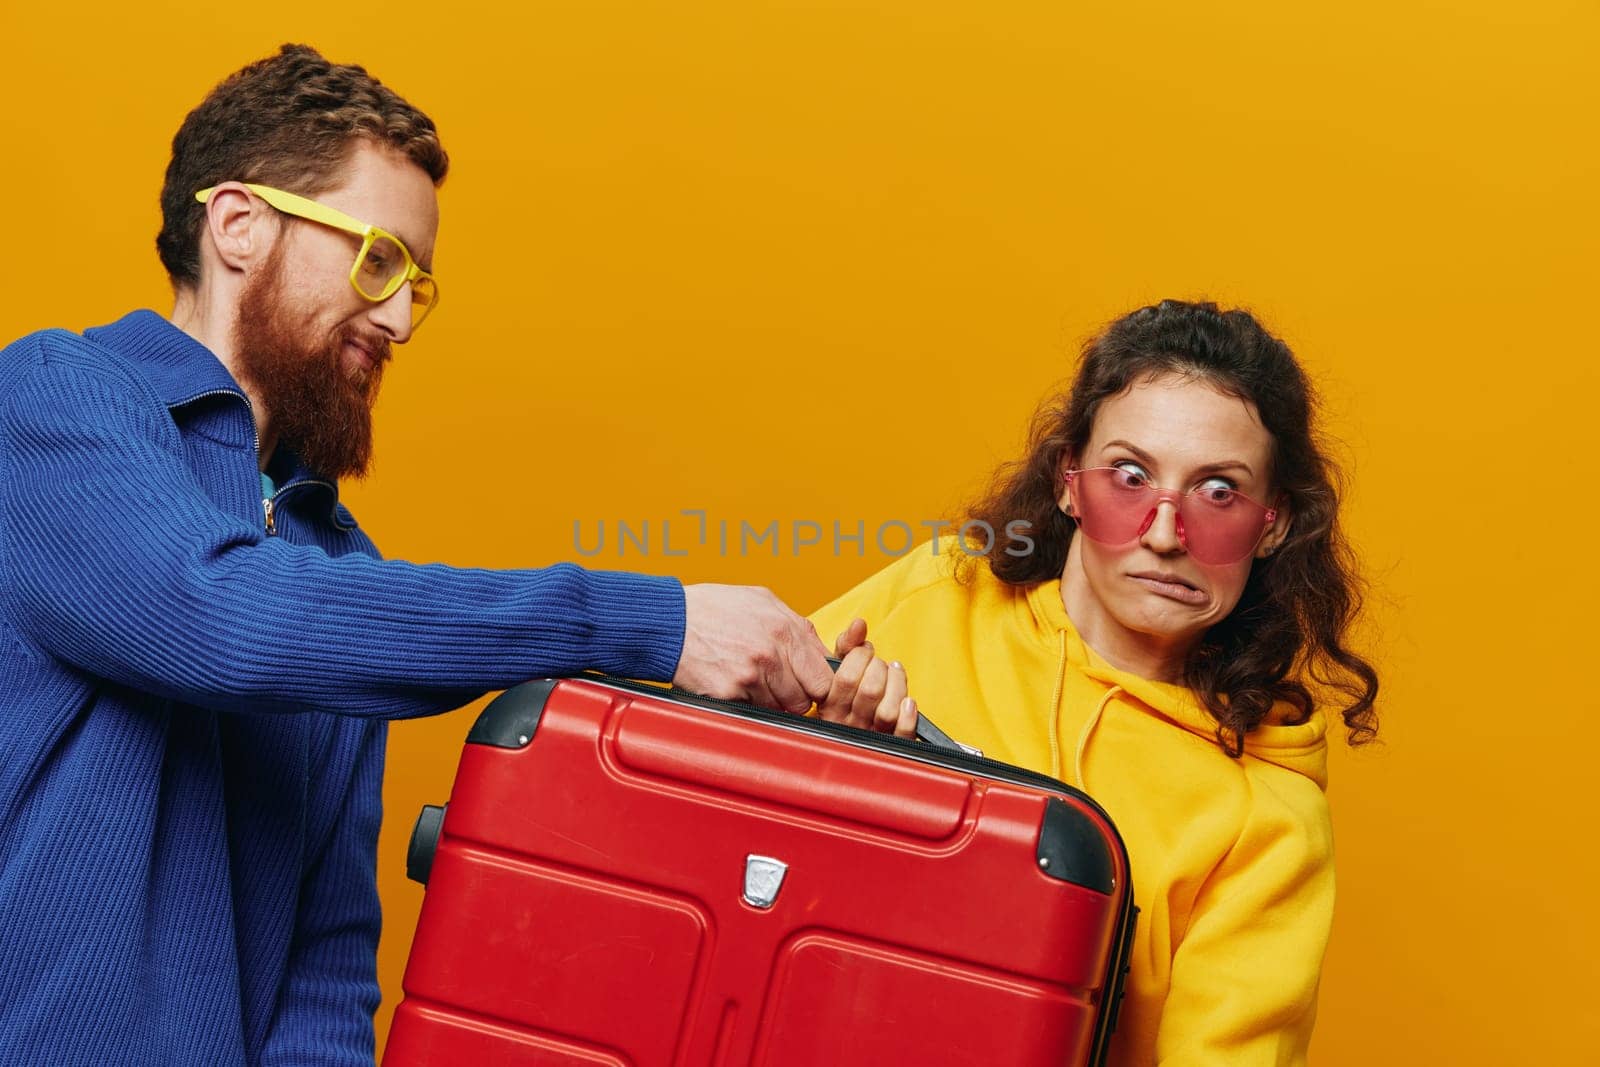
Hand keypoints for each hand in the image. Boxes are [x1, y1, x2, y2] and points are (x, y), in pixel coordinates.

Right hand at [675, 584, 834, 713]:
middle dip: (796, 697)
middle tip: (779, 688)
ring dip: (768, 702)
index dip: (817, 684)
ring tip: (749, 682)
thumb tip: (818, 649)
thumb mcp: (762, 601)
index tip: (807, 684)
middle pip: (805, 699)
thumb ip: (796, 625)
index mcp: (786, 631)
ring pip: (779, 709)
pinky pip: (751, 712)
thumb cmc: (713, 608)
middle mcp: (772, 655)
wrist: (670, 621)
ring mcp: (751, 677)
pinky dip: (744, 704)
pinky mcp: (729, 694)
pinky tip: (731, 685)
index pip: (824, 676)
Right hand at [815, 618, 918, 736]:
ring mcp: (870, 737)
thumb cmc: (846, 699)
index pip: (846, 678)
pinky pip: (902, 733)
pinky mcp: (892, 746)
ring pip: (888, 711)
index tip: (865, 652)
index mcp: (829, 707)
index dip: (860, 656)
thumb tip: (859, 624)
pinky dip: (909, 714)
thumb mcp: (837, 672)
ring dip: (897, 685)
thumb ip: (847, 646)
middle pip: (870, 690)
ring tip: (895, 675)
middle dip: (880, 668)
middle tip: (880, 665)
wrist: (851, 741)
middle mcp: (848, 725)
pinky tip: (908, 701)